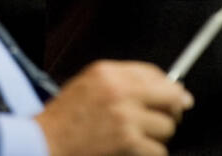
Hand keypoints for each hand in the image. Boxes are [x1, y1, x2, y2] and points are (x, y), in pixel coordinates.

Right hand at [35, 61, 193, 155]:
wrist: (44, 144)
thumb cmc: (64, 119)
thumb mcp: (88, 84)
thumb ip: (122, 81)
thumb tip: (169, 89)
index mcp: (108, 73)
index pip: (154, 73)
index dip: (169, 87)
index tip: (176, 97)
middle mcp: (120, 91)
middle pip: (171, 97)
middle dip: (172, 111)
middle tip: (165, 119)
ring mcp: (126, 118)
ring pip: (167, 128)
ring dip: (156, 137)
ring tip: (135, 138)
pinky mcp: (129, 143)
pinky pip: (158, 151)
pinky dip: (149, 154)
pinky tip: (132, 151)